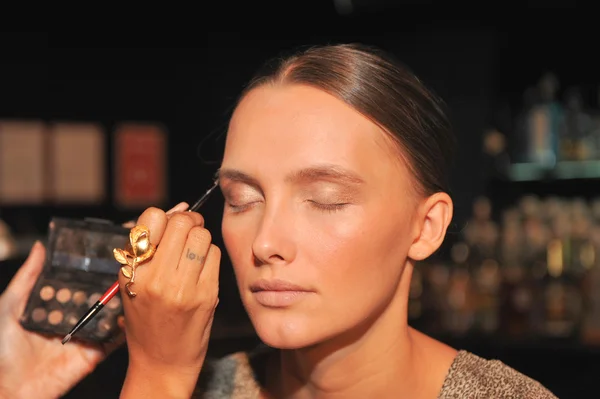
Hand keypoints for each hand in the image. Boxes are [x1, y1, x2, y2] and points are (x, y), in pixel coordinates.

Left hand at [0, 242, 124, 398]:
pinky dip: (124, 329)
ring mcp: (86, 336)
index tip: (105, 255)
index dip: (90, 272)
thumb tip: (40, 247)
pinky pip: (114, 340)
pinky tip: (128, 316)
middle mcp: (74, 319)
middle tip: (123, 269)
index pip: (78, 285)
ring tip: (128, 288)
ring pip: (109, 316)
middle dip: (109, 284)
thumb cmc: (3, 350)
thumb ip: (27, 278)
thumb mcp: (11, 306)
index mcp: (57, 307)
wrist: (10, 387)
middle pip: (97, 298)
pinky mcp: (95, 353)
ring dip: (120, 303)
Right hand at [119, 207, 220, 397]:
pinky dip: (210, 255)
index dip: (163, 218)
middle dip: (187, 222)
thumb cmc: (146, 318)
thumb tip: (181, 208)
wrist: (163, 360)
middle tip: (186, 233)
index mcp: (133, 272)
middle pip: (183, 223)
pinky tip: (201, 269)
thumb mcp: (133, 283)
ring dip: (200, 238)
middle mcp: (157, 278)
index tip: (166, 227)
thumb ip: (149, 245)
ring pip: (202, 235)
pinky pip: (215, 254)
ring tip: (193, 253)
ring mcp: (184, 287)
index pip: (152, 218)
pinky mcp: (207, 294)